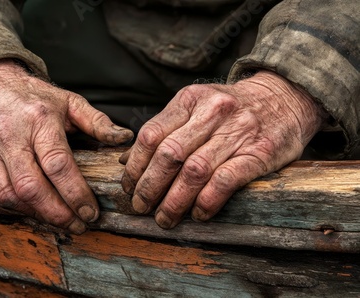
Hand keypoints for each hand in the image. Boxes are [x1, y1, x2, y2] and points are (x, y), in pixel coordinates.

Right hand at [0, 60, 132, 233]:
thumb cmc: (32, 95)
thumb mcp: (68, 101)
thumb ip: (97, 122)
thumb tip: (124, 138)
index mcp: (38, 118)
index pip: (58, 165)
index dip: (76, 194)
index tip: (91, 213)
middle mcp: (8, 133)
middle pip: (31, 187)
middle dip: (57, 214)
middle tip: (77, 225)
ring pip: (7, 195)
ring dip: (34, 214)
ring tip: (57, 219)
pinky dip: (10, 207)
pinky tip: (31, 209)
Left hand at [120, 70, 325, 228]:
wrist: (285, 96)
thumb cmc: (232, 108)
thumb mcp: (196, 106)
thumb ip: (164, 130)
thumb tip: (128, 160)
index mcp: (190, 99)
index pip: (151, 135)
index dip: (135, 166)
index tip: (129, 187)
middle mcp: (212, 112)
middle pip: (169, 155)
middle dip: (149, 187)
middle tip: (141, 207)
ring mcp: (237, 131)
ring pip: (194, 171)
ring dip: (174, 201)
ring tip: (165, 218)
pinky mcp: (260, 152)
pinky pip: (225, 181)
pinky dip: (207, 201)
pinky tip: (198, 214)